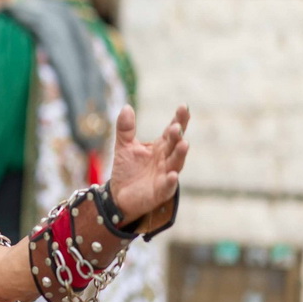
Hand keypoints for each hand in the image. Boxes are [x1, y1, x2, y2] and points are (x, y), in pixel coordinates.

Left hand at [109, 104, 190, 220]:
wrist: (119, 194)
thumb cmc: (127, 169)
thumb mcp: (124, 146)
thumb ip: (125, 128)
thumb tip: (126, 107)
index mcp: (160, 147)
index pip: (172, 131)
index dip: (179, 119)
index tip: (183, 106)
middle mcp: (166, 159)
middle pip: (175, 145)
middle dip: (177, 136)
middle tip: (177, 126)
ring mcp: (166, 175)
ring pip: (176, 163)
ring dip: (180, 154)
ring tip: (184, 144)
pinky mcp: (161, 191)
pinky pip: (168, 185)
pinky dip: (171, 180)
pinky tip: (173, 174)